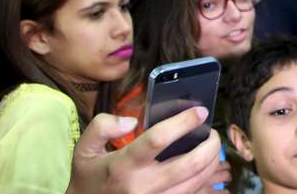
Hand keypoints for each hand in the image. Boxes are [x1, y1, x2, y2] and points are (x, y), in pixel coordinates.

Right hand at [66, 107, 221, 193]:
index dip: (184, 122)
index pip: (158, 139)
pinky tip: (204, 166)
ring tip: (211, 146)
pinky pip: (192, 193)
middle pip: (190, 164)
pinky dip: (204, 178)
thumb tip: (130, 121)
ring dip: (212, 161)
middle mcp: (142, 185)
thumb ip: (102, 126)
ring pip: (198, 181)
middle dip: (210, 145)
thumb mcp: (84, 148)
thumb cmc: (90, 177)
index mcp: (123, 165)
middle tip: (212, 132)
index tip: (200, 111)